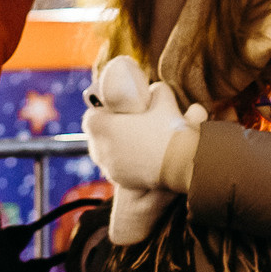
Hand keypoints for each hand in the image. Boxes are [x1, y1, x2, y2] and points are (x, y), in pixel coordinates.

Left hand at [83, 57, 200, 193]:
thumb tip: (153, 90)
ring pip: (106, 154)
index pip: (90, 116)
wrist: (180, 164)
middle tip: (126, 125)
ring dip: (116, 147)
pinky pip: (117, 169)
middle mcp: (99, 148)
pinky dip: (125, 164)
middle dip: (108, 131)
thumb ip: (156, 91)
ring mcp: (108, 167)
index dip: (101, 112)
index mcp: (101, 126)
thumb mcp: (164, 100)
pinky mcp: (120, 181)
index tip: (113, 111)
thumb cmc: (168, 129)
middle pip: (97, 136)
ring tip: (134, 142)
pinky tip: (140, 159)